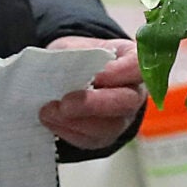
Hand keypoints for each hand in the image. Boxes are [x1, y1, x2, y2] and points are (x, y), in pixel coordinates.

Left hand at [38, 35, 144, 150]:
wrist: (72, 75)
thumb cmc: (79, 57)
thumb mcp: (76, 46)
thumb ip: (74, 53)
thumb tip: (63, 64)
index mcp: (131, 62)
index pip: (137, 67)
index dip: (120, 73)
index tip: (96, 76)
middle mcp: (134, 92)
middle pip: (127, 102)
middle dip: (94, 104)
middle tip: (65, 103)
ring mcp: (122, 117)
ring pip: (109, 126)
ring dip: (76, 121)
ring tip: (48, 111)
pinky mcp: (105, 136)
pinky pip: (91, 139)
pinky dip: (67, 131)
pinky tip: (50, 120)